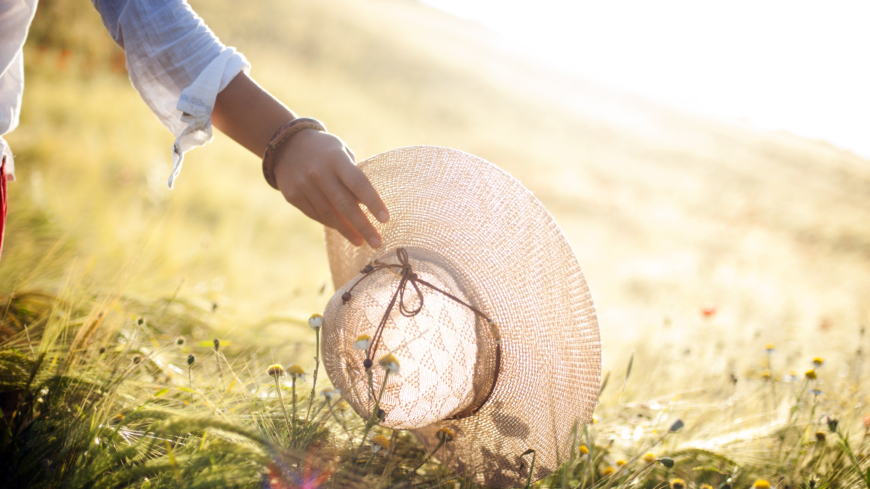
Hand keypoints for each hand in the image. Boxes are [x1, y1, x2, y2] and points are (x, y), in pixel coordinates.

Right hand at [272, 129, 388, 247]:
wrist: (287, 144)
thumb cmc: (325, 151)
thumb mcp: (342, 153)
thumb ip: (354, 176)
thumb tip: (366, 205)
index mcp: (336, 159)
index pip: (359, 183)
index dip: (373, 202)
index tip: (386, 220)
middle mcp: (319, 173)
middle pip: (345, 205)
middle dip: (363, 226)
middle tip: (377, 243)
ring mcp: (304, 185)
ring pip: (330, 215)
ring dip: (348, 231)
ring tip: (361, 242)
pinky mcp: (293, 196)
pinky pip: (316, 215)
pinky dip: (331, 224)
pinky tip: (342, 230)